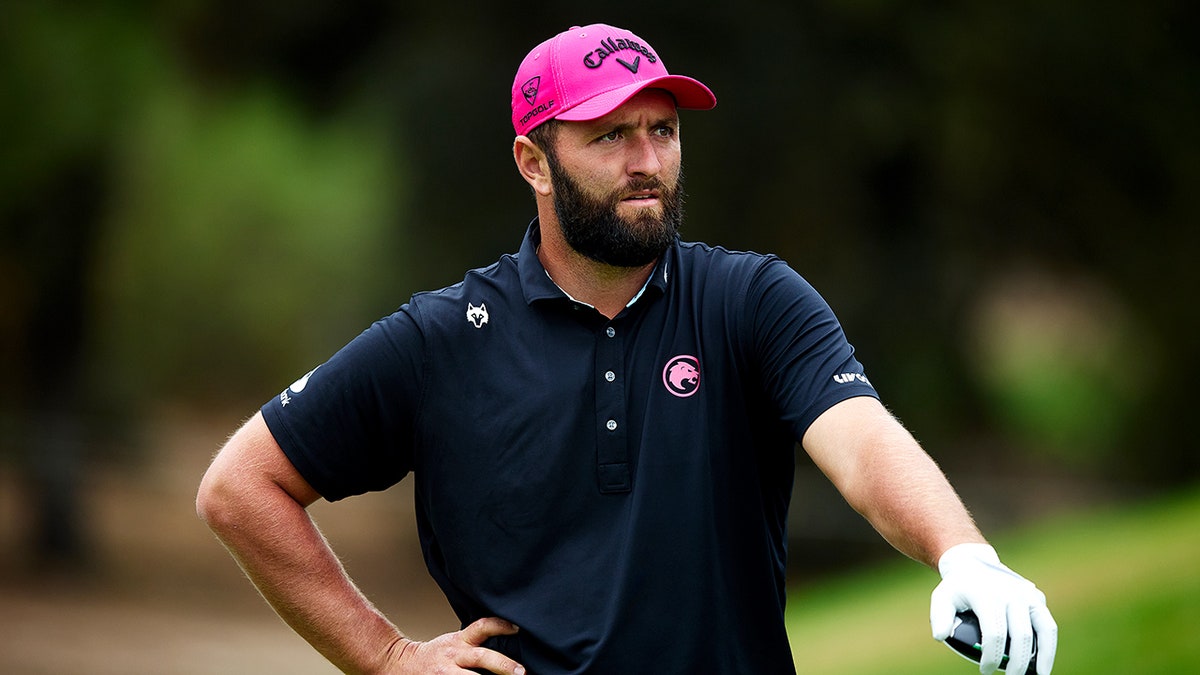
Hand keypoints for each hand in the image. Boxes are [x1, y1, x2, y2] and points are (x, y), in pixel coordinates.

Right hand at [387, 617, 525, 673]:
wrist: (401, 664)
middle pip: (482, 657)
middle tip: (522, 672)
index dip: (500, 625)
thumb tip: (507, 644)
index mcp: (459, 641)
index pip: (482, 627)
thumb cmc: (435, 655)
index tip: (518, 628)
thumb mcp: (454, 642)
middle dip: (503, 664)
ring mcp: (447, 673)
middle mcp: (454, 656)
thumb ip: (475, 643)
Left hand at [930, 543, 1056, 674]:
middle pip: (1020, 635)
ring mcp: (1027, 595)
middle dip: (1017, 663)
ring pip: (1042, 630)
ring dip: (1042, 657)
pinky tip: (1044, 665)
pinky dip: (1050, 646)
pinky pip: (1048, 625)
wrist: (973, 563)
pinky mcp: (1037, 598)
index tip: (985, 670)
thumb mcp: (942, 597)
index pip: (994, 632)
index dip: (991, 656)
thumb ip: (940, 617)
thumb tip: (941, 637)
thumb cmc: (957, 587)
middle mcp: (1011, 594)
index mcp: (987, 595)